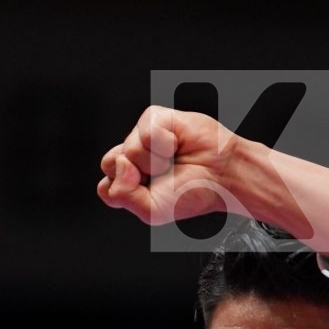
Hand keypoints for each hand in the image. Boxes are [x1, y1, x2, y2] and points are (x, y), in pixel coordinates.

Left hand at [97, 105, 236, 224]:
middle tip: (161, 177)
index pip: (106, 187)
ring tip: (173, 160)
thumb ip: (121, 195)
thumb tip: (120, 164)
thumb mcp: (151, 210)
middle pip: (109, 163)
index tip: (150, 192)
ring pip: (128, 148)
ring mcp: (142, 137)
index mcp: (129, 182)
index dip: (125, 191)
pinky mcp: (155, 118)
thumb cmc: (192, 192)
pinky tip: (177, 144)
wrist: (222, 175)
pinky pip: (145, 131)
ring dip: (155, 160)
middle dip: (135, 175)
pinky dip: (164, 142)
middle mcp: (133, 158)